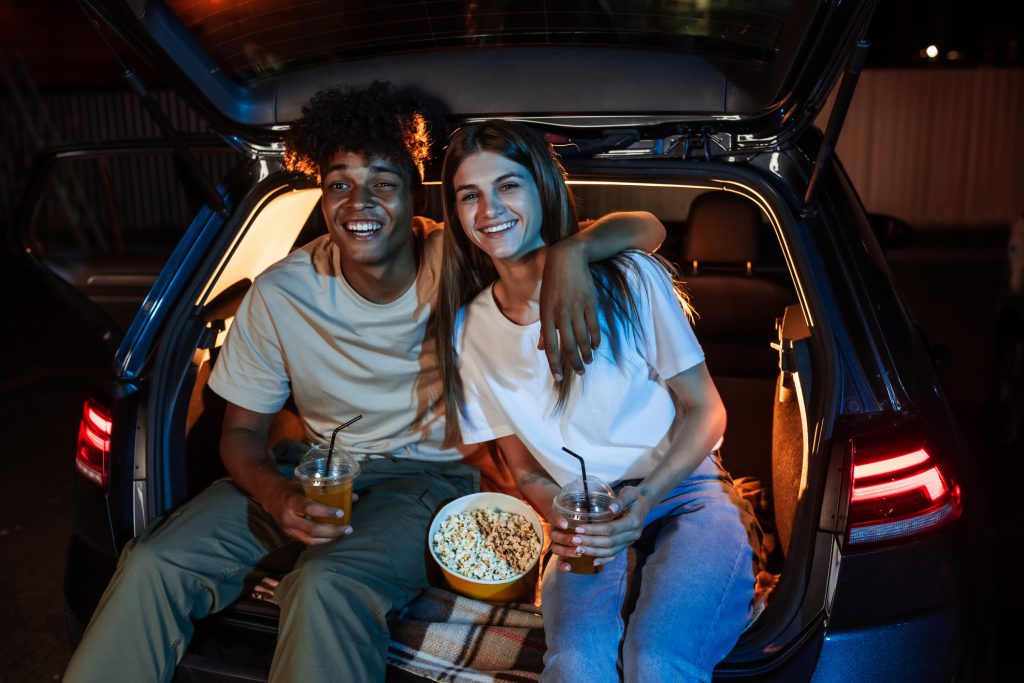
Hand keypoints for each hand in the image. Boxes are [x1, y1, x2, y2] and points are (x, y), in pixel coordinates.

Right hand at [260, 478, 352, 545]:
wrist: (269, 496)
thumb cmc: (290, 488)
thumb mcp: (304, 484)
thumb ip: (326, 490)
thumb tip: (353, 497)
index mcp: (291, 501)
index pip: (310, 508)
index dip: (326, 512)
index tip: (341, 513)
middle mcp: (288, 518)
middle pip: (312, 530)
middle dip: (332, 531)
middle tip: (347, 529)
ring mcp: (288, 529)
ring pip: (310, 540)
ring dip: (328, 539)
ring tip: (342, 534)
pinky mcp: (290, 535)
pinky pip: (307, 541)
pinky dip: (321, 540)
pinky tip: (332, 537)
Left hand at [539, 240, 599, 379]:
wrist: (567, 258)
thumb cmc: (553, 283)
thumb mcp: (544, 304)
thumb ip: (545, 328)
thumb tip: (542, 348)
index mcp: (546, 315)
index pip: (550, 346)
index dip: (555, 364)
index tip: (559, 377)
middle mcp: (560, 314)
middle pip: (568, 346)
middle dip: (574, 362)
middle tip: (580, 372)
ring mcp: (576, 308)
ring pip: (583, 338)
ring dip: (586, 353)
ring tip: (588, 361)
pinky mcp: (589, 303)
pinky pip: (593, 326)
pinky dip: (595, 339)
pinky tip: (595, 346)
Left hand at [550, 486, 650, 570]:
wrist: (643, 504)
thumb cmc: (634, 496)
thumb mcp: (630, 493)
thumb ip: (621, 500)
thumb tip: (611, 508)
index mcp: (633, 521)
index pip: (611, 529)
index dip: (594, 530)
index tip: (579, 528)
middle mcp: (633, 534)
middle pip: (609, 542)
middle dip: (590, 542)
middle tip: (574, 540)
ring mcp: (630, 541)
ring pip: (611, 551)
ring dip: (594, 552)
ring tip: (578, 549)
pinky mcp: (626, 545)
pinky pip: (616, 555)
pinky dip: (605, 560)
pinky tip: (594, 562)